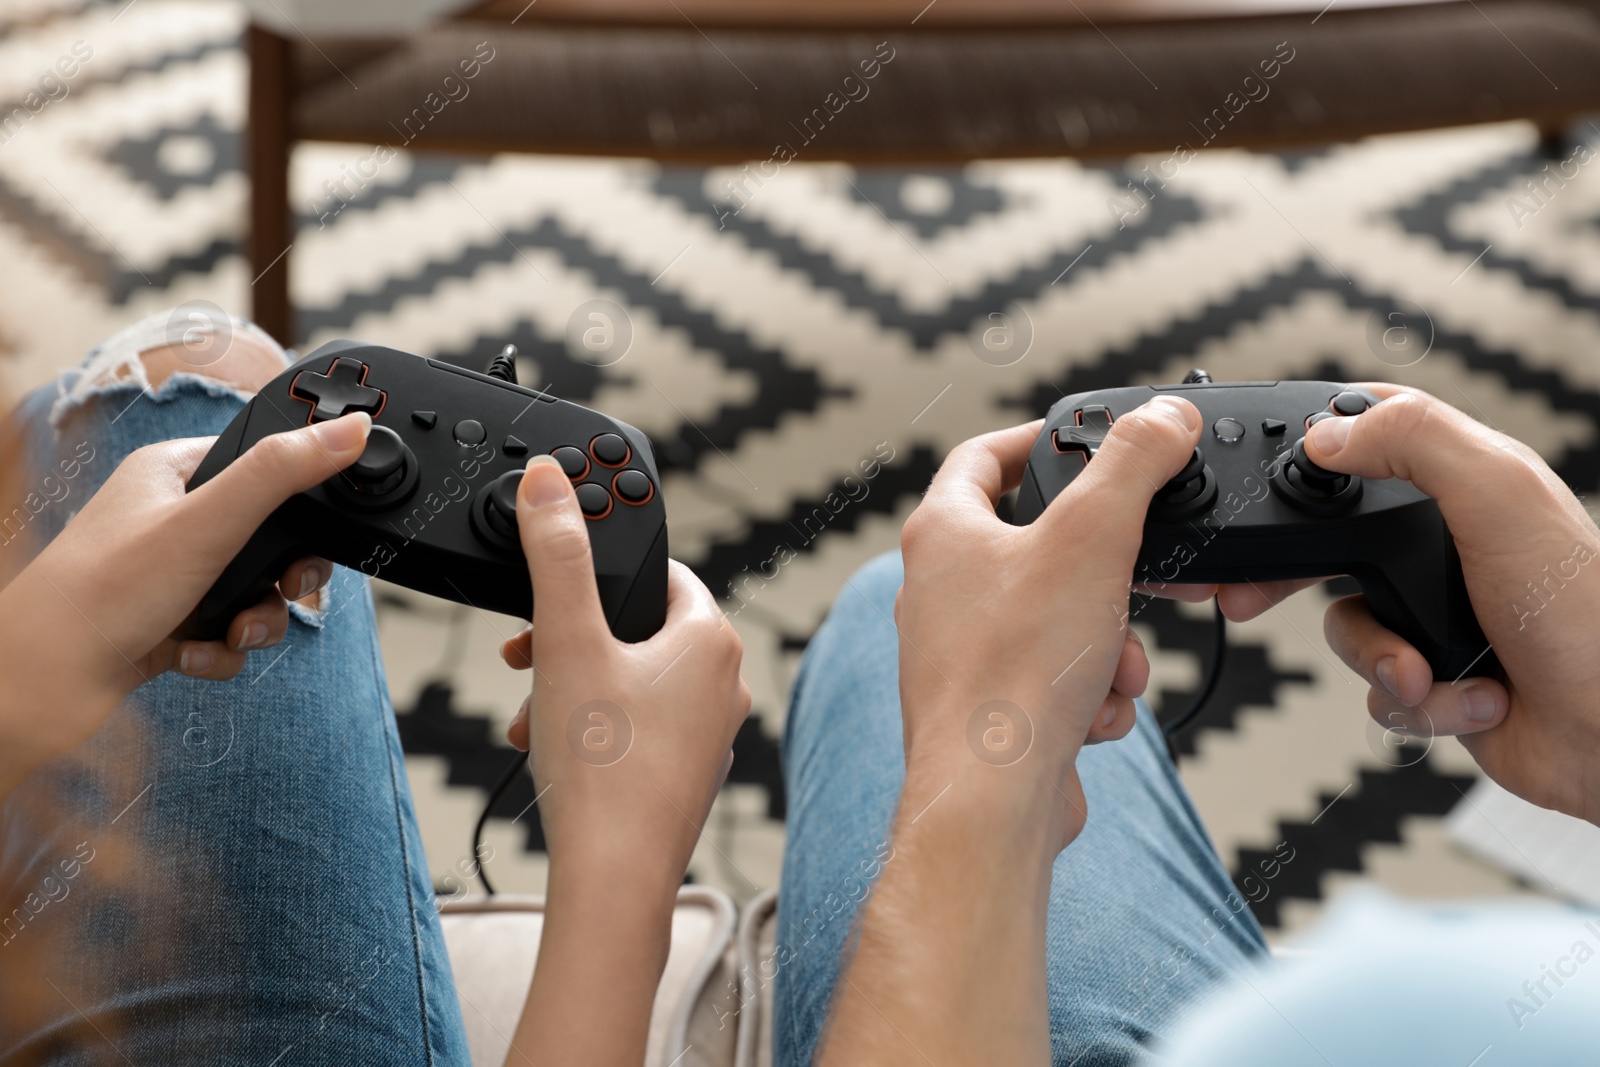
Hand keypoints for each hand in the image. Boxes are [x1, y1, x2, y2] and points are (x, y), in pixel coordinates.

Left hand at [0, 414, 369, 771]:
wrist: (38, 684)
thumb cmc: (98, 592)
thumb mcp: (208, 521)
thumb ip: (283, 473)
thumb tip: (349, 429)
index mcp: (172, 472)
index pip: (260, 463)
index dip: (297, 498)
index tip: (314, 529)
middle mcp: (170, 519)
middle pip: (267, 537)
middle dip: (284, 576)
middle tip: (286, 588)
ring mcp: (168, 575)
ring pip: (253, 592)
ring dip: (256, 620)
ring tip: (233, 632)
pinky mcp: (166, 623)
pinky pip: (225, 633)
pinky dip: (221, 650)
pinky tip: (192, 655)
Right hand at [497, 454, 749, 878]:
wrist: (616, 880)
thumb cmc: (605, 769)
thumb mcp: (566, 642)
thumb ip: (556, 554)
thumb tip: (549, 482)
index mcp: (711, 637)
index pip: (656, 569)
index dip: (595, 573)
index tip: (551, 587)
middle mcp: (725, 682)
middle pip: (635, 628)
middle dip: (572, 640)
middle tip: (529, 657)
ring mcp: (710, 732)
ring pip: (629, 681)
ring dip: (573, 686)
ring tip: (536, 716)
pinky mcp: (687, 773)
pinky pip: (634, 728)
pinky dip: (592, 728)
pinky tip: (555, 750)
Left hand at [893, 398, 1201, 852]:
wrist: (994, 798)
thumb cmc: (1016, 670)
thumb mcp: (1093, 538)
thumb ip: (1133, 465)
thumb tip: (1162, 420)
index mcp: (942, 533)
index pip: (982, 455)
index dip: (1037, 437)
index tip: (1085, 438)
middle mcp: (939, 590)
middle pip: (1040, 546)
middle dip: (1104, 569)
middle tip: (1136, 575)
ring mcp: (962, 652)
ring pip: (1062, 618)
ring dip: (1109, 641)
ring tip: (1114, 666)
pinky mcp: (993, 708)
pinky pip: (1060, 678)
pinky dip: (1092, 692)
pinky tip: (1095, 713)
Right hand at [1295, 386, 1599, 822]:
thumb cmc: (1589, 614)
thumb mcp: (1499, 495)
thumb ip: (1414, 441)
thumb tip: (1330, 431)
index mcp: (1466, 487)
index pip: (1371, 442)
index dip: (1318, 451)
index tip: (1274, 479)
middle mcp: (1450, 549)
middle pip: (1333, 545)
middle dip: (1293, 579)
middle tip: (1248, 595)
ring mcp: (1440, 617)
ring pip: (1347, 628)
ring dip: (1381, 661)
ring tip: (1429, 674)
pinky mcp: (1438, 680)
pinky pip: (1380, 691)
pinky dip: (1419, 704)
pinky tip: (1474, 700)